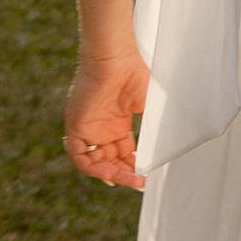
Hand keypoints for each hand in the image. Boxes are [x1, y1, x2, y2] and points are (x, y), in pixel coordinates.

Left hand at [65, 51, 148, 193]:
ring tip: (131, 179)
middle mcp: (101, 125)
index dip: (133, 167)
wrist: (117, 58)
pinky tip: (111, 173)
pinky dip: (93, 168)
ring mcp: (88, 126)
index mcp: (117, 120)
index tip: (146, 177)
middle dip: (125, 174)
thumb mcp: (150, 108)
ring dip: (112, 174)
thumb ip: (154, 131)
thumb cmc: (135, 74)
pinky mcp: (75, 125)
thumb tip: (165, 154)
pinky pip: (78, 155)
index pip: (122, 153)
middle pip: (110, 160)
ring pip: (95, 162)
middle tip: (140, 182)